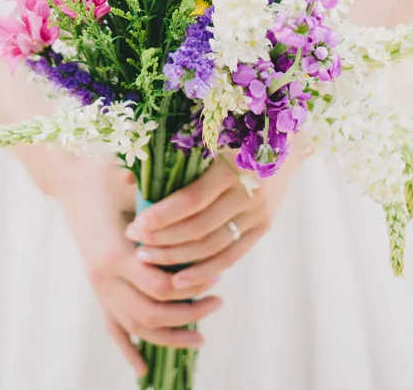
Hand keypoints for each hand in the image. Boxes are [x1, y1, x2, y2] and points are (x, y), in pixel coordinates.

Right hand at [54, 156, 222, 375]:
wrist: (70, 180)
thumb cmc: (104, 173)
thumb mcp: (129, 178)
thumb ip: (154, 194)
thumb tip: (187, 198)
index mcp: (115, 252)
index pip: (160, 286)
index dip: (191, 287)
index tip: (216, 277)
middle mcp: (104, 276)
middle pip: (150, 314)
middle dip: (187, 316)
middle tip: (217, 304)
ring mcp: (98, 285)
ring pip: (134, 326)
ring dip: (168, 337)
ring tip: (200, 338)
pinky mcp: (97, 287)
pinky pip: (112, 325)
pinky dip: (128, 348)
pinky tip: (143, 369)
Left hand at [125, 149, 300, 293]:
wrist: (285, 141)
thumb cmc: (235, 133)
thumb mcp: (207, 138)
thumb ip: (168, 159)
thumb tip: (127, 180)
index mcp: (232, 167)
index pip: (191, 200)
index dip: (162, 215)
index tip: (135, 223)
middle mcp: (248, 193)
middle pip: (199, 228)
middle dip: (162, 239)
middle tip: (135, 243)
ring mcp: (258, 214)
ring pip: (212, 247)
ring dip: (177, 258)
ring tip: (147, 259)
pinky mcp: (262, 228)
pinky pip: (231, 256)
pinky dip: (205, 270)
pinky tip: (179, 280)